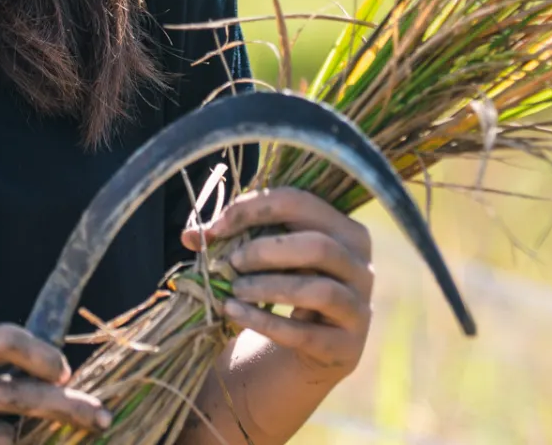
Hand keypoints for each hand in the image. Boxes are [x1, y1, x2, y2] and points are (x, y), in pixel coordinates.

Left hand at [181, 187, 374, 383]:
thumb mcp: (269, 259)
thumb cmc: (290, 286)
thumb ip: (235, 240)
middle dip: (265, 251)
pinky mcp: (346, 345)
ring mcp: (359, 306)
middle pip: (318, 245)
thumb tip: (190, 235)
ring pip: (317, 289)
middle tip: (231, 262)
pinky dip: (264, 322)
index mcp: (346, 229)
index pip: (300, 202)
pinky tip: (235, 313)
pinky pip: (305, 332)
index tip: (215, 228)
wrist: (312, 348)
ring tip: (233, 290)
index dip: (253, 209)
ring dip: (267, 287)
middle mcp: (361, 265)